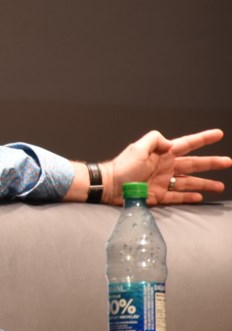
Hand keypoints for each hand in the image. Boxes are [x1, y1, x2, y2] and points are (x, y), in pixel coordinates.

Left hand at [107, 129, 230, 204]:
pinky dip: (189, 197)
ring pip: (189, 182)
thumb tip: (171, 143)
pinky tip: (200, 197)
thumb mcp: (138, 148)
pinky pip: (178, 196)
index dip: (203, 139)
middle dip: (212, 163)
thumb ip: (154, 140)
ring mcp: (164, 182)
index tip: (218, 134)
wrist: (110, 186)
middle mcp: (166, 167)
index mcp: (163, 154)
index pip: (187, 144)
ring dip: (205, 184)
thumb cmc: (122, 166)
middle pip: (194, 164)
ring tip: (220, 186)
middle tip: (229, 162)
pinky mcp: (159, 196)